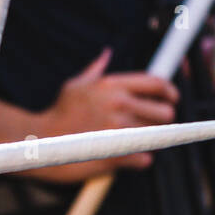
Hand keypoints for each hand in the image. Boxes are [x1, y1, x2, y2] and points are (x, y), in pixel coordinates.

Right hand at [25, 48, 179, 183]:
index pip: (156, 83)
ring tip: (135, 143)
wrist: (41, 143)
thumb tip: (106, 54)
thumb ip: (95, 70)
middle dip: (162, 121)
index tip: (173, 99)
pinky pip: (144, 159)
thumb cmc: (57, 115)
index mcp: (112, 86)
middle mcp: (118, 105)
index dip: (170, 92)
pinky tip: (128, 158)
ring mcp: (118, 131)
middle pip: (164, 112)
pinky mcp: (116, 155)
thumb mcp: (74, 86)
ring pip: (156, 137)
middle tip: (152, 126)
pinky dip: (139, 160)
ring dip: (150, 141)